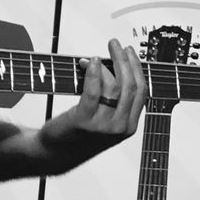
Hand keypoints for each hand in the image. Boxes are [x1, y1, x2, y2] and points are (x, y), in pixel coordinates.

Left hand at [38, 38, 145, 167]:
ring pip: (114, 87)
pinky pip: (93, 93)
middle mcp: (119, 127)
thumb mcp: (105, 120)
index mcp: (129, 126)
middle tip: (115, 45)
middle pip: (130, 86)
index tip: (129, 52)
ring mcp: (102, 126)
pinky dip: (94, 74)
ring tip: (96, 56)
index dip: (137, 68)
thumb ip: (113, 100)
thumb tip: (112, 66)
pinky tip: (91, 62)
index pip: (142, 92)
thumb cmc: (79, 134)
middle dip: (124, 61)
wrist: (56, 154)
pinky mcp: (84, 122)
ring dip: (106, 65)